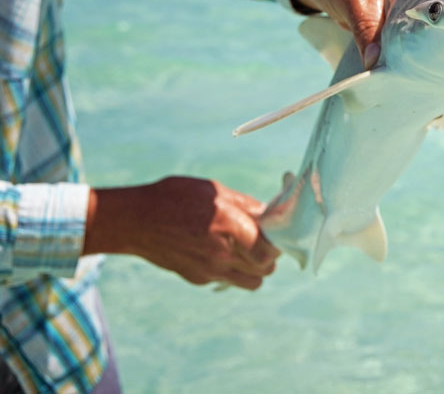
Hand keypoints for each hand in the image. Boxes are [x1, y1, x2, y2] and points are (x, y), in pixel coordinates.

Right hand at [84, 176, 279, 289]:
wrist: (134, 220)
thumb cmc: (174, 197)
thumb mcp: (215, 191)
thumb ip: (246, 205)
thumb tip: (268, 212)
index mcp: (231, 227)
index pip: (271, 250)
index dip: (278, 242)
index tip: (275, 232)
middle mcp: (223, 254)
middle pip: (265, 269)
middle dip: (269, 256)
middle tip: (263, 240)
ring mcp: (210, 270)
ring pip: (251, 282)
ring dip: (255, 268)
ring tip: (246, 250)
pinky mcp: (198, 278)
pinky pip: (227, 279)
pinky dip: (232, 270)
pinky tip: (220, 251)